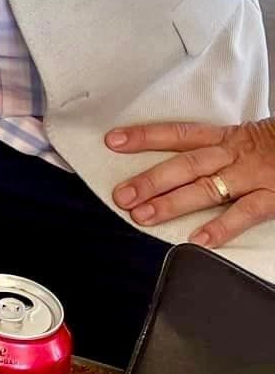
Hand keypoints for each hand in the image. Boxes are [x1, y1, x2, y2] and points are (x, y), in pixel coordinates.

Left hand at [108, 116, 274, 248]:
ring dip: (173, 202)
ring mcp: (254, 176)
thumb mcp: (248, 139)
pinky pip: (245, 213)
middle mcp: (236, 154)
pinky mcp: (274, 196)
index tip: (114, 140)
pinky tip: (198, 239)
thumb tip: (178, 164)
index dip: (145, 136)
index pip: (178, 134)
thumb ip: (217, 151)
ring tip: (145, 216)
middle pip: (185, 165)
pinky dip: (221, 227)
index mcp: (228, 138)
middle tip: (122, 194)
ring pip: (207, 188)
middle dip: (151, 179)